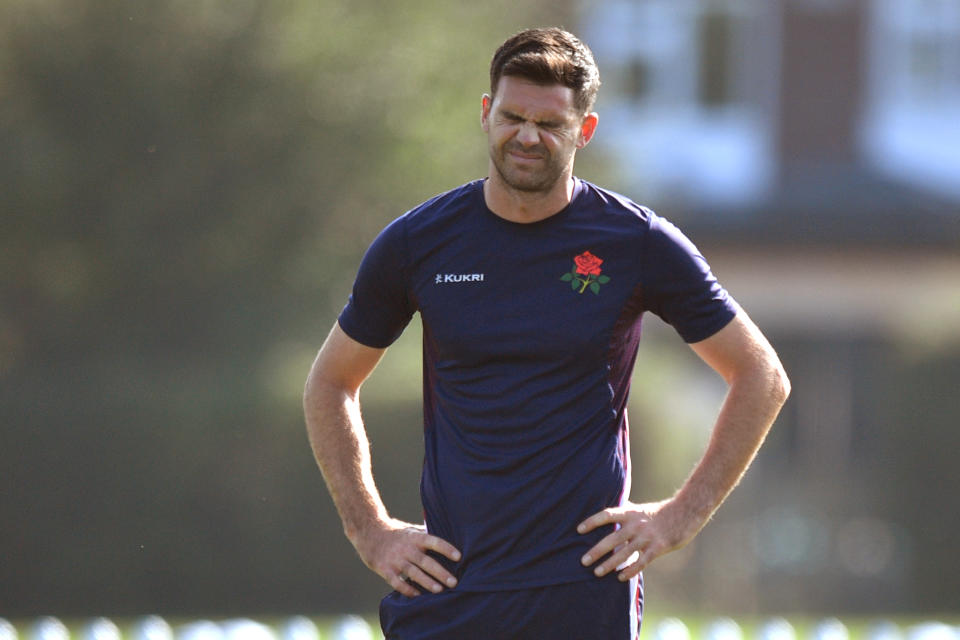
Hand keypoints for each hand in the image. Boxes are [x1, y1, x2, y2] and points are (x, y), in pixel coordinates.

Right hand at [352, 517, 461, 597]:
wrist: (368, 533)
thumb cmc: (395, 532)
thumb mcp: (411, 530)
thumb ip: (426, 535)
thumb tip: (447, 535)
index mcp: (415, 537)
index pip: (434, 541)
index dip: (446, 548)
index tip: (459, 556)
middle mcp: (406, 548)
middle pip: (426, 561)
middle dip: (440, 572)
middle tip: (454, 582)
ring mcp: (395, 559)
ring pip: (413, 573)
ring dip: (427, 582)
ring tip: (439, 590)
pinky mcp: (385, 569)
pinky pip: (398, 582)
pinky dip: (408, 590)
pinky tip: (418, 595)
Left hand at [576, 500, 699, 580]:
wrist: (685, 513)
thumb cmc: (660, 512)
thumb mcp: (640, 509)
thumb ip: (626, 512)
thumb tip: (609, 512)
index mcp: (630, 513)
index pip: (607, 515)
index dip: (592, 522)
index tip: (579, 530)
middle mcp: (636, 524)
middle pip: (612, 538)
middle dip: (597, 551)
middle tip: (583, 561)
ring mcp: (647, 537)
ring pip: (624, 553)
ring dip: (610, 564)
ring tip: (597, 572)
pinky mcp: (658, 548)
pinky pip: (641, 562)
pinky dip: (630, 570)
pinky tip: (620, 577)